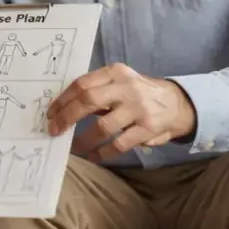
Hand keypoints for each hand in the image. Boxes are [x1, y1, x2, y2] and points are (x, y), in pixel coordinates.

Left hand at [46, 63, 195, 161]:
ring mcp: (138, 108)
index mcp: (116, 72)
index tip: (51, 113)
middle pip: (89, 101)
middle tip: (55, 130)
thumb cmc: (139, 92)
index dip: (63, 100)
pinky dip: (103, 153)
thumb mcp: (120, 81)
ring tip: (75, 148)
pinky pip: (119, 144)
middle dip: (67, 117)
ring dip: (84, 140)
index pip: (83, 84)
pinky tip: (94, 156)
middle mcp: (126, 87)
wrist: (177, 103)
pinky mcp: (147, 128)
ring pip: (103, 126)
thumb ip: (97, 88)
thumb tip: (64, 107)